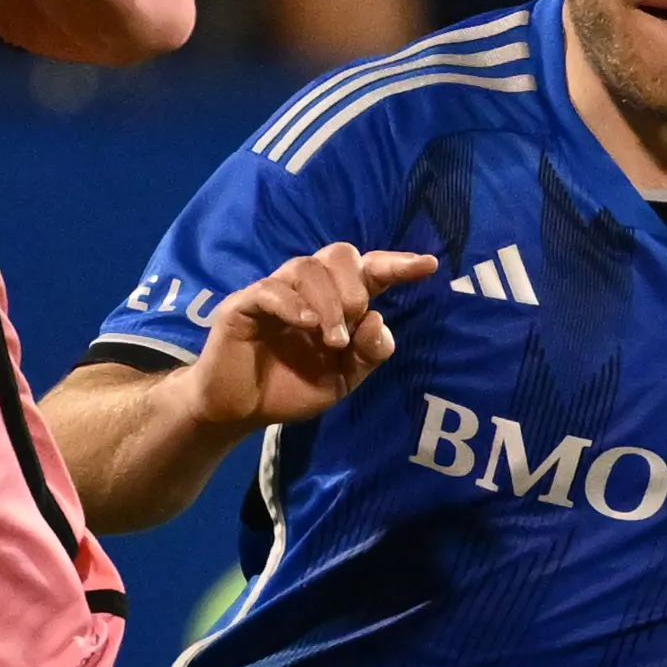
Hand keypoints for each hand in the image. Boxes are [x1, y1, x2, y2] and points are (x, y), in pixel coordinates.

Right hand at [190, 242, 433, 429]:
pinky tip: (307, 325)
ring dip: (329, 302)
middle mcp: (306, 290)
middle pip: (338, 254)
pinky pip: (271, 290)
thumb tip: (377, 319)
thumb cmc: (288, 389)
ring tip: (330, 339)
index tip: (428, 265)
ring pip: (306, 267)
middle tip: (352, 323)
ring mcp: (273, 293)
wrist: (238, 412)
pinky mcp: (243, 305)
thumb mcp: (342, 380)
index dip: (397, 264)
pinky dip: (294, 304)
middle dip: (354, 284)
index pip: (369, 271)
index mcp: (334, 303)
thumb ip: (367, 354)